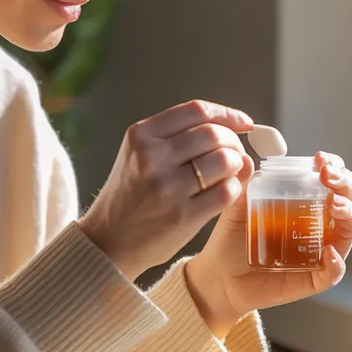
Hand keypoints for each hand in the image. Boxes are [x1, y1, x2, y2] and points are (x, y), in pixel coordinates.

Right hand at [78, 100, 254, 280]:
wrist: (108, 240)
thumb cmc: (131, 194)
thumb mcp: (139, 154)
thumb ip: (176, 136)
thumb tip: (234, 127)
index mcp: (141, 136)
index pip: (196, 110)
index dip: (227, 114)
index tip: (243, 123)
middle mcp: (152, 158)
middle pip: (213, 134)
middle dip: (233, 142)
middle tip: (233, 153)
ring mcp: (167, 188)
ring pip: (224, 160)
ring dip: (235, 165)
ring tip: (228, 172)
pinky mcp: (182, 216)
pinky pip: (226, 192)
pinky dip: (234, 188)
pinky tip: (224, 191)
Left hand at [185, 151, 351, 336]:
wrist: (221, 277)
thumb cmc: (233, 239)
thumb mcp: (235, 209)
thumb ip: (243, 186)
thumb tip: (247, 161)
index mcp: (304, 201)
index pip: (330, 178)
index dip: (332, 165)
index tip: (320, 160)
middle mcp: (318, 223)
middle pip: (348, 198)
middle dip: (345, 183)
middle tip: (328, 178)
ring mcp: (319, 250)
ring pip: (348, 231)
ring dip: (349, 215)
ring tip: (335, 206)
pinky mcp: (313, 278)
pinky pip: (334, 272)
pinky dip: (336, 263)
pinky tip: (327, 253)